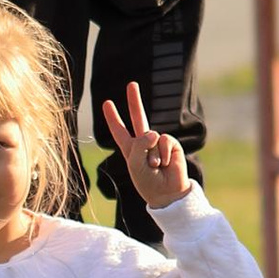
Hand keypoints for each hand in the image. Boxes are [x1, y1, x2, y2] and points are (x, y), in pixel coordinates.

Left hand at [100, 83, 192, 212]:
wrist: (166, 193)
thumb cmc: (147, 182)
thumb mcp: (134, 163)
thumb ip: (139, 144)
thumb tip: (154, 132)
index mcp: (130, 149)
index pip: (119, 131)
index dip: (113, 118)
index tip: (107, 103)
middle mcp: (144, 143)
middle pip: (138, 117)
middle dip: (134, 101)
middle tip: (132, 84)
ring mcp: (158, 143)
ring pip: (151, 134)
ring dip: (152, 154)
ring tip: (156, 166)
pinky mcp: (171, 144)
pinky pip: (164, 140)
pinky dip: (163, 152)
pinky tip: (166, 163)